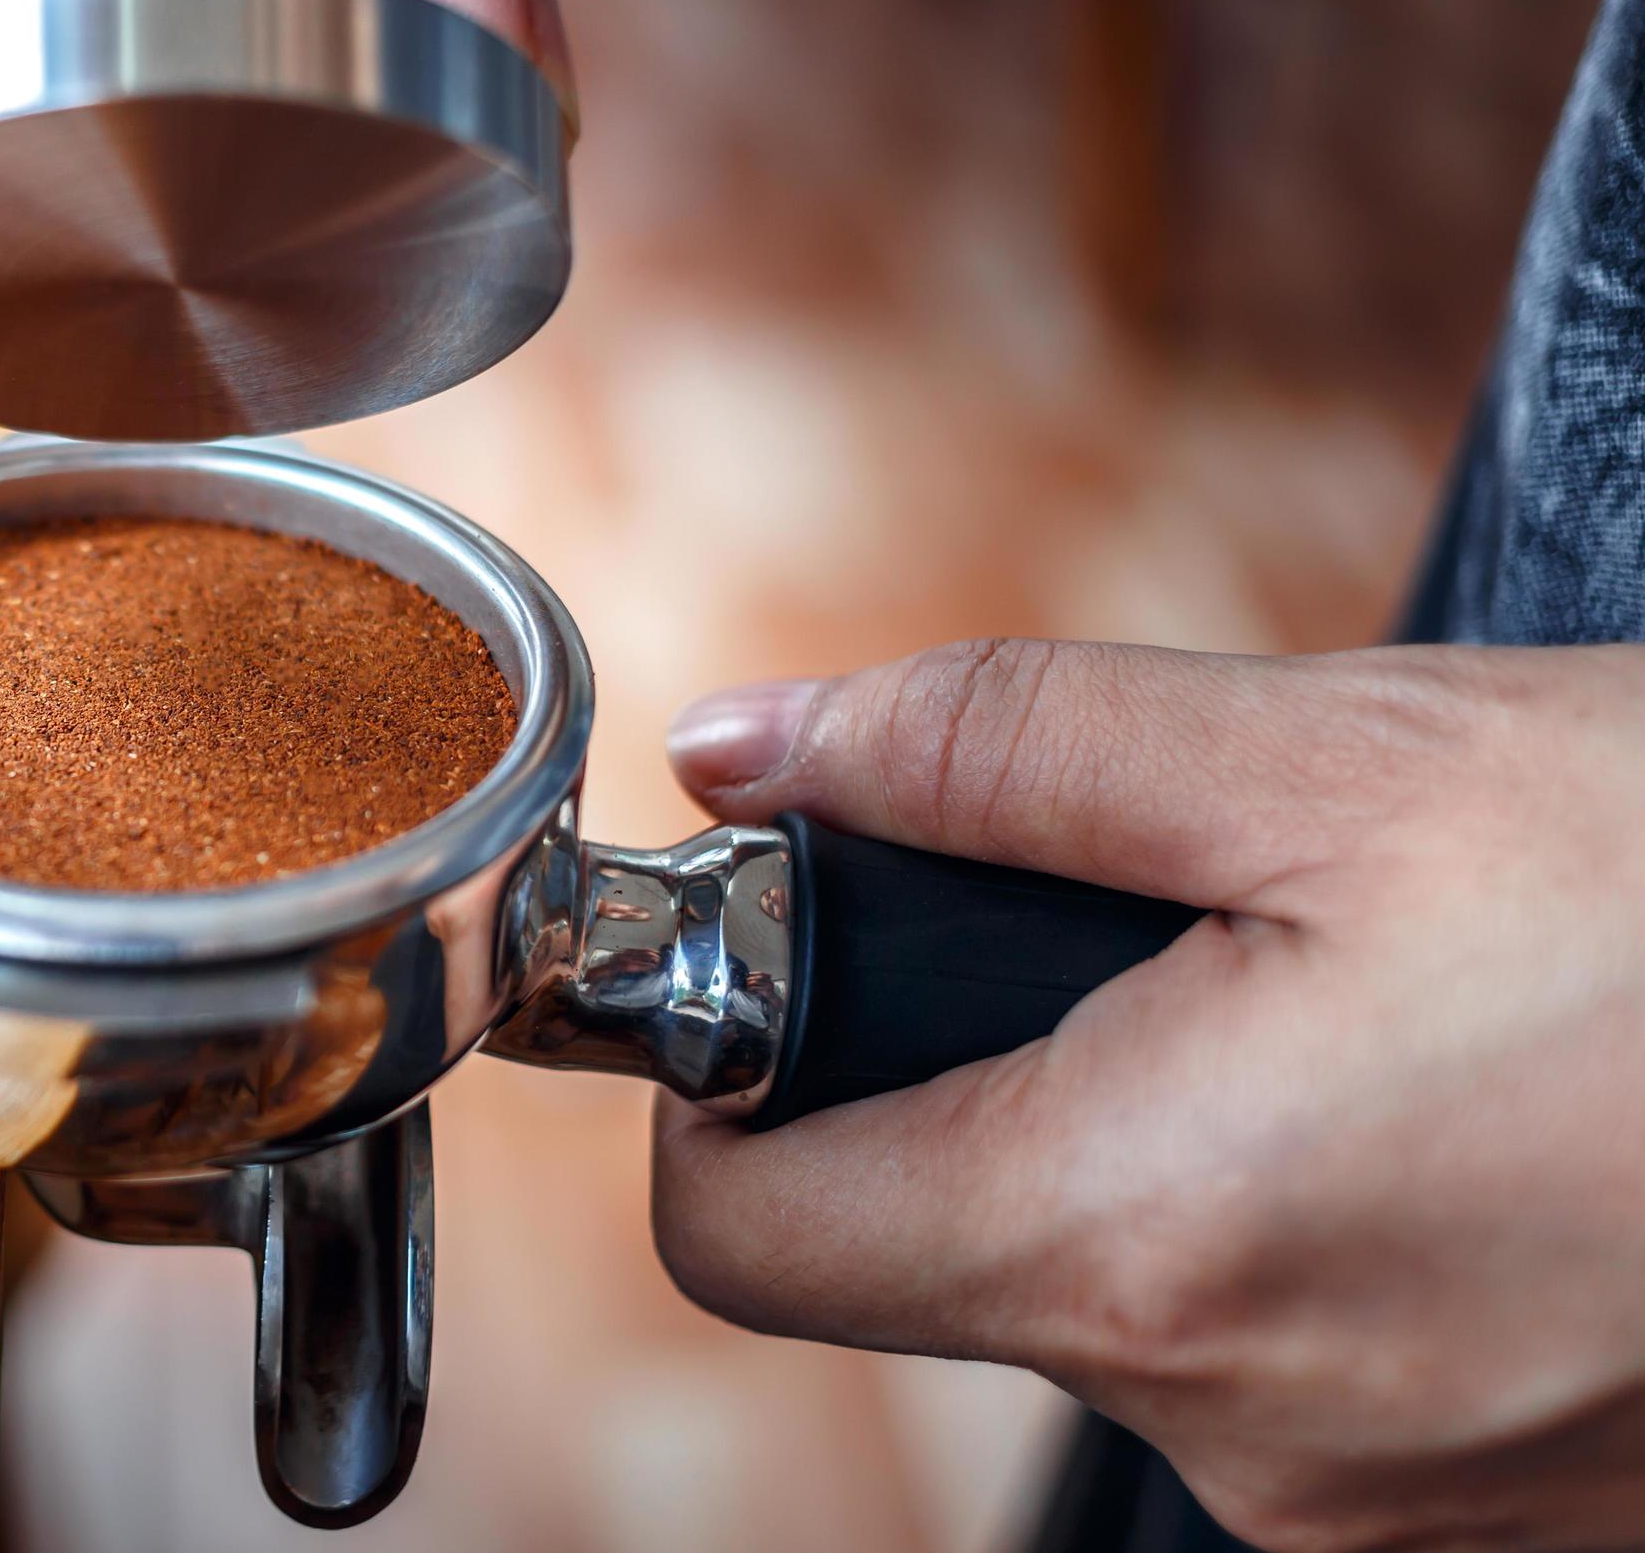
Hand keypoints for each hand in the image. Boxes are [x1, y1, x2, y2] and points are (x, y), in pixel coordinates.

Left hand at [654, 639, 1644, 1550]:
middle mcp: (1243, 1432)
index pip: (743, 1237)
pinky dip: (1319, 1227)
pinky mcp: (1498, 1524)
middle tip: (1162, 918)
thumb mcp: (1347, 758)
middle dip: (990, 1067)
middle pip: (938, 1245)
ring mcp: (1380, 1511)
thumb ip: (991, 748)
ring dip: (1178, 1132)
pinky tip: (1473, 1114)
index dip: (726, 1080)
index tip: (797, 960)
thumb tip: (755, 751)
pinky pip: (1298, 1365)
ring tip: (1378, 1004)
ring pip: (1130, 1293)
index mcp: (1149, 1239)